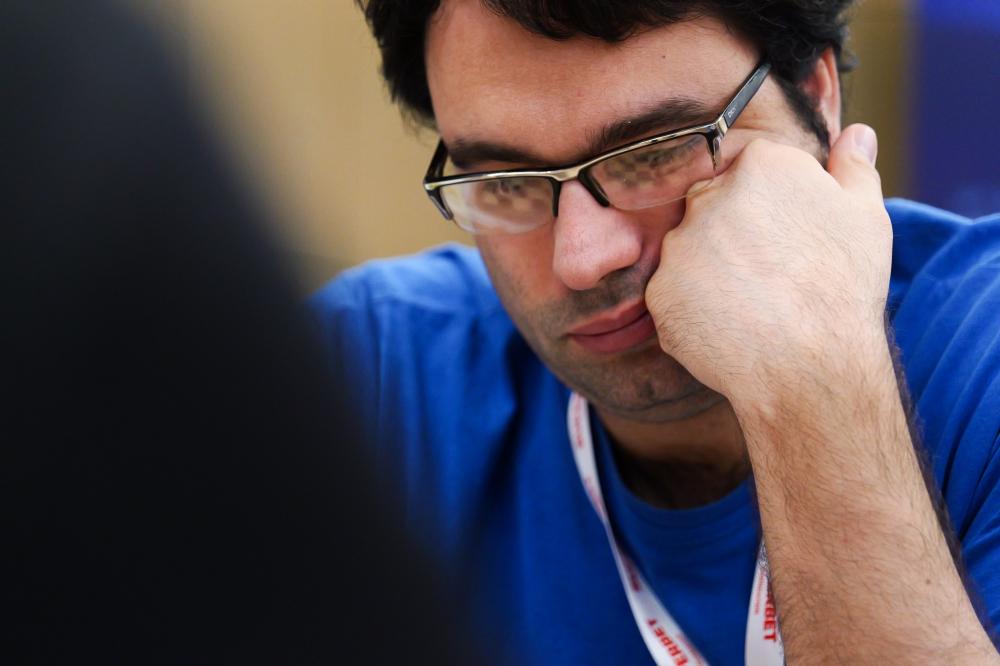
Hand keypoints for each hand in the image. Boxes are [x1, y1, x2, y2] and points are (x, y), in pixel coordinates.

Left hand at [644, 124, 891, 402]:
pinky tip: (730, 328)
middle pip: (714, 207)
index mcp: (761, 165)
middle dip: (735, 235)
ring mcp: (677, 245)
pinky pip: (674, 296)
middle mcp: (708, 196)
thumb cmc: (844, 289)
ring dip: (712, 273)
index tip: (790, 241)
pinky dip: (695, 311)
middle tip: (771, 276)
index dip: (773, 209)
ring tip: (752, 306)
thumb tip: (856, 134)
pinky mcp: (658, 292)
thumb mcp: (866, 218)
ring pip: (690, 252)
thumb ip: (854, 169)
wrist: (809, 365)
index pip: (755, 173)